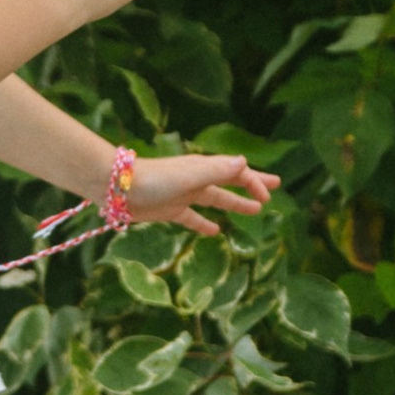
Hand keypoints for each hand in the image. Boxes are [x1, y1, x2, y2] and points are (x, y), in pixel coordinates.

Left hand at [125, 152, 282, 239]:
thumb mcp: (190, 175)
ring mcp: (184, 195)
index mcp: (204, 168)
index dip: (254, 182)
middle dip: (252, 184)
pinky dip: (205, 224)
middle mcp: (197, 179)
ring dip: (235, 204)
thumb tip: (244, 162)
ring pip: (216, 199)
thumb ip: (216, 170)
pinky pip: (193, 218)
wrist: (118, 188)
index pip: (237, 172)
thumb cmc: (155, 178)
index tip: (267, 196)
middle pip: (231, 182)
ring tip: (255, 211)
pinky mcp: (171, 210)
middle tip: (275, 188)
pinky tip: (216, 232)